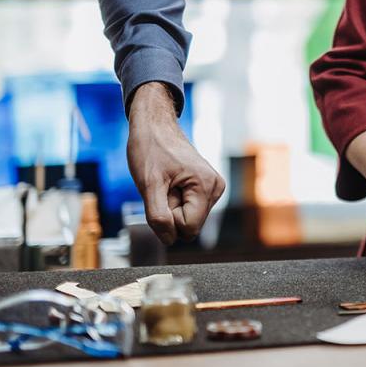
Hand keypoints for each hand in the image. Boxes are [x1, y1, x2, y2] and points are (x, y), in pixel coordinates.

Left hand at [126, 82, 224, 244]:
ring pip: (189, 218)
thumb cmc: (151, 149)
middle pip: (190, 224)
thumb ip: (158, 216)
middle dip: (171, 211)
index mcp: (206, 186)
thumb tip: (169, 239)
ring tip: (166, 182)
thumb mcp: (148, 185)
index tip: (162, 193)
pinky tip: (171, 182)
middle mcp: (216, 188)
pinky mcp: (207, 187)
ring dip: (172, 206)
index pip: (188, 228)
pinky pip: (189, 209)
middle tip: (162, 186)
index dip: (168, 218)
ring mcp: (213, 187)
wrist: (155, 126)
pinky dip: (175, 200)